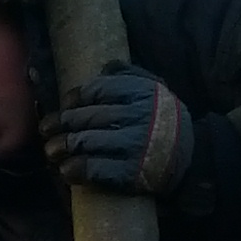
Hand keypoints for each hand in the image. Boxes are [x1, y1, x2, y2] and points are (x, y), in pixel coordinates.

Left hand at [40, 62, 193, 194]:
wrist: (194, 159)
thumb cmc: (166, 121)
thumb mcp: (156, 89)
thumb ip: (131, 75)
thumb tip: (104, 67)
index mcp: (140, 93)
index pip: (97, 90)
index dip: (75, 98)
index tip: (66, 105)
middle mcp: (136, 117)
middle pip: (87, 117)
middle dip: (62, 124)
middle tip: (47, 131)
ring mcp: (133, 145)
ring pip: (87, 142)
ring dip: (63, 148)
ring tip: (51, 152)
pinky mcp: (132, 172)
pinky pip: (97, 169)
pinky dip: (77, 170)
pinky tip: (67, 171)